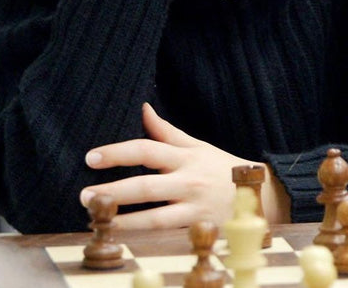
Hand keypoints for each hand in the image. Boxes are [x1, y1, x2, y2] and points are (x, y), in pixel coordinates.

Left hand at [79, 103, 287, 229]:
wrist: (262, 195)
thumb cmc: (222, 168)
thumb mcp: (197, 146)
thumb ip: (167, 131)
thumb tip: (143, 109)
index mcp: (185, 157)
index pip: (146, 149)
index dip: (116, 152)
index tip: (91, 158)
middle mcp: (188, 181)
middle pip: (146, 186)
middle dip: (113, 191)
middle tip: (85, 195)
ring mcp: (194, 207)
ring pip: (155, 217)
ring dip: (124, 220)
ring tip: (98, 220)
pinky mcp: (200, 229)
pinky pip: (169, 234)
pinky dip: (146, 237)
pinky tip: (125, 238)